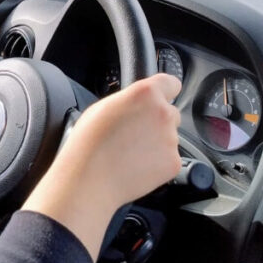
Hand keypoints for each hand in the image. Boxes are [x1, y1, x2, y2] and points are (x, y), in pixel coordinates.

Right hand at [22, 73, 182, 260]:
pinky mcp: (173, 162)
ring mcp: (171, 139)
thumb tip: (138, 104)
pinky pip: (169, 158)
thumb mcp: (103, 106)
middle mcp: (163, 113)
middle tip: (135, 132)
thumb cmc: (89, 142)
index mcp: (145, 93)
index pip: (171, 83)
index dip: (165, 92)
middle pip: (171, 112)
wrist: (90, 179)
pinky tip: (137, 164)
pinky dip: (158, 162)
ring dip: (157, 142)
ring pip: (170, 137)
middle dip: (157, 121)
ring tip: (131, 152)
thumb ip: (129, 100)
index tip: (161, 98)